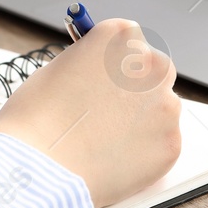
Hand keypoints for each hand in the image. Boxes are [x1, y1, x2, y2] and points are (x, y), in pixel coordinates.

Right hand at [0, 19, 181, 207]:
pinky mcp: (171, 143)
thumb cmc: (36, 120)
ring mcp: (165, 106)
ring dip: (142, 120)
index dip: (114, 62)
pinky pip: (163, 143)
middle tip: (110, 111)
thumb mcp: (57, 71)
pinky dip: (145, 151)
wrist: (38, 169)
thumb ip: (90, 66)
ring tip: (106, 140)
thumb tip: (102, 76)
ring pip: (162, 109)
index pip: (130, 40)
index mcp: (120, 38)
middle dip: (137, 88)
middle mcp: (150, 65)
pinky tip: (115, 158)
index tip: (105, 76)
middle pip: (155, 71)